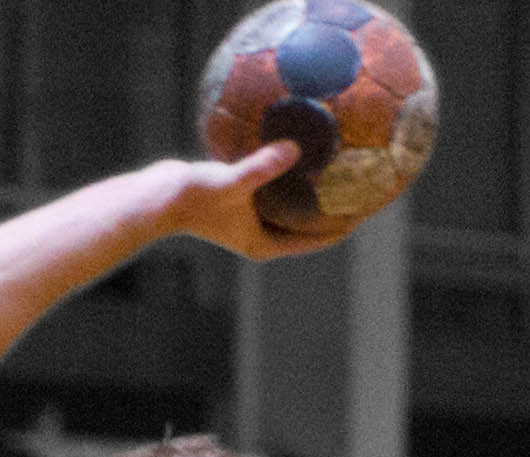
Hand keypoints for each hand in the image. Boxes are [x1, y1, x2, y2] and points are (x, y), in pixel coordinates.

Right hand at [169, 143, 363, 264]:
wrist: (155, 198)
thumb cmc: (190, 198)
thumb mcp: (230, 183)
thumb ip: (263, 168)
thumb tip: (295, 148)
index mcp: (265, 242)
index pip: (319, 238)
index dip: (348, 223)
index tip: (374, 204)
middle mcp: (260, 232)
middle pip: (312, 222)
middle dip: (339, 205)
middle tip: (369, 180)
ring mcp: (251, 216)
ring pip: (295, 202)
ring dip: (316, 187)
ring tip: (344, 160)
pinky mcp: (242, 197)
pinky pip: (277, 183)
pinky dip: (291, 169)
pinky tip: (303, 141)